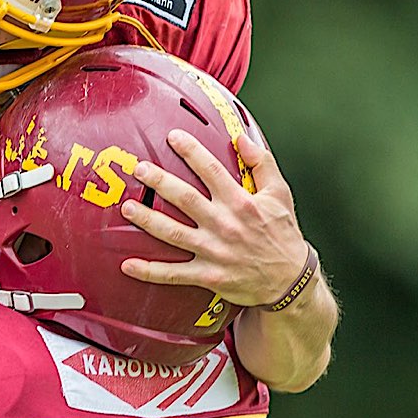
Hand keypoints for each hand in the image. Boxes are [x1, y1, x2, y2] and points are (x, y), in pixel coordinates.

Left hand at [120, 130, 310, 307]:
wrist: (290, 281)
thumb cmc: (282, 235)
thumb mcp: (279, 194)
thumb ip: (262, 163)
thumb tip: (242, 139)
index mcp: (240, 202)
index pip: (211, 170)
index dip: (191, 151)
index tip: (172, 137)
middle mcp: (224, 225)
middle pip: (185, 199)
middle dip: (159, 182)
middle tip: (139, 169)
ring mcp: (213, 252)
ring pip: (172, 233)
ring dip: (147, 220)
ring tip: (126, 208)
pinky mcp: (207, 276)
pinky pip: (173, 274)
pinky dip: (149, 271)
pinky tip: (127, 265)